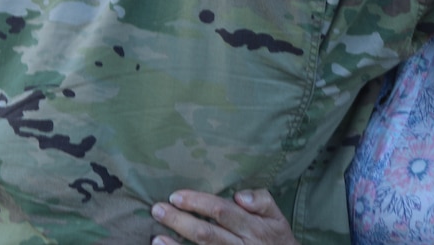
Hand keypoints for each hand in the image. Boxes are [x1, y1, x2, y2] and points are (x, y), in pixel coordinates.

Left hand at [151, 189, 297, 244]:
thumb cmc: (277, 238)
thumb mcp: (277, 217)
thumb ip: (262, 201)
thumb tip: (240, 195)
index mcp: (253, 227)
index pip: (222, 211)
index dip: (198, 203)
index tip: (177, 195)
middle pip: (207, 233)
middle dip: (180, 220)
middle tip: (158, 209)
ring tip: (156, 235)